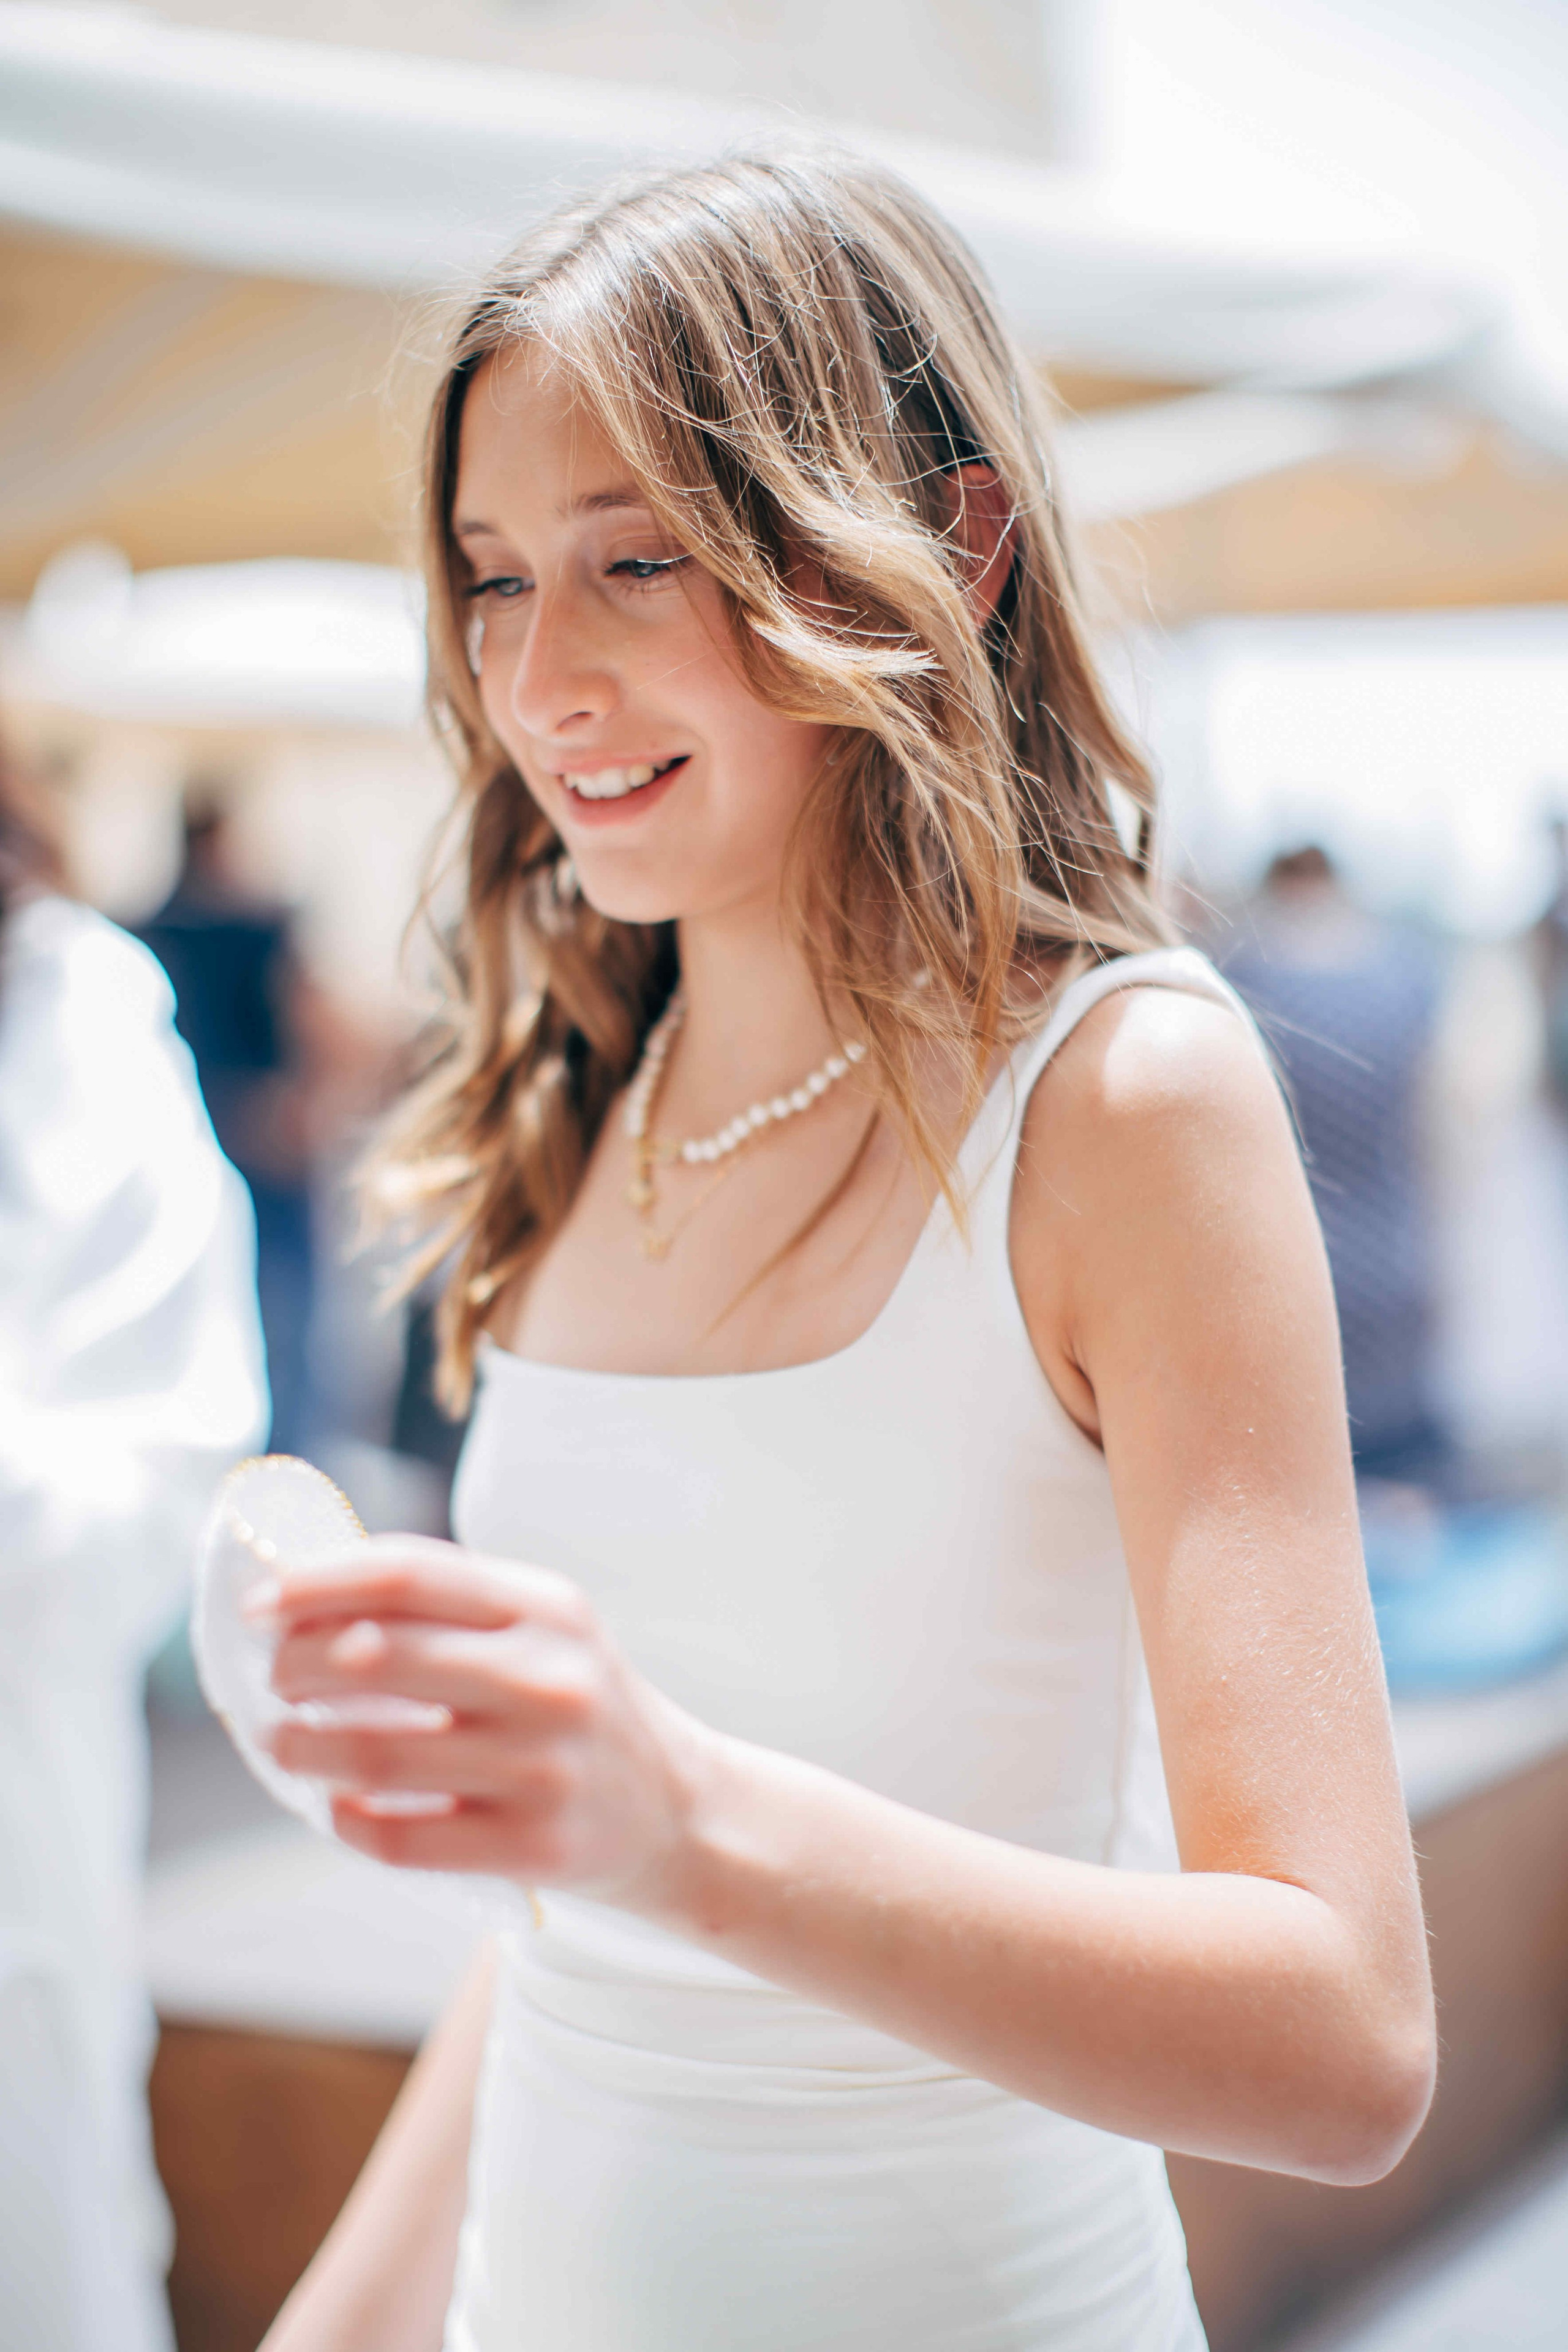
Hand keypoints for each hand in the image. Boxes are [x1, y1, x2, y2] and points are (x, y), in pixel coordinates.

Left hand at [252, 1536, 713, 1907]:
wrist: (678, 1810)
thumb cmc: (578, 1706)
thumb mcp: (542, 1629)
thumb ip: (448, 1606)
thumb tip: (310, 1596)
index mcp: (546, 1607)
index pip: (408, 1574)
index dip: (317, 1584)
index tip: (260, 1604)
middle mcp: (550, 1678)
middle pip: (378, 1656)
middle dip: (296, 1666)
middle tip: (272, 1680)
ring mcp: (543, 1767)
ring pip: (376, 1754)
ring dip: (301, 1748)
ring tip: (282, 1743)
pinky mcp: (534, 1848)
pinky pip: (403, 1838)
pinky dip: (348, 1821)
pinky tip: (339, 1807)